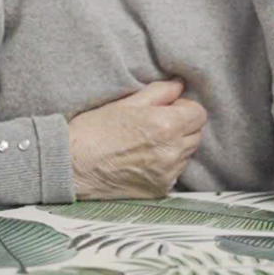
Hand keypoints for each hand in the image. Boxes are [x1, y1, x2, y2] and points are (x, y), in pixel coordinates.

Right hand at [68, 79, 207, 198]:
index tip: (166, 108)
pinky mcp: (161, 189)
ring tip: (145, 142)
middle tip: (153, 124)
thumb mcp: (125, 102)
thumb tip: (179, 85)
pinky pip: (174, 172)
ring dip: (174, 146)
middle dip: (181, 126)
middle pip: (196, 134)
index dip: (183, 108)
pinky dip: (164, 165)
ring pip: (186, 154)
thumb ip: (159, 92)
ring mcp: (168, 173)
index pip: (199, 114)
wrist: (74, 166)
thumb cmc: (94, 131)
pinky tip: (141, 159)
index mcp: (165, 125)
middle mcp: (172, 152)